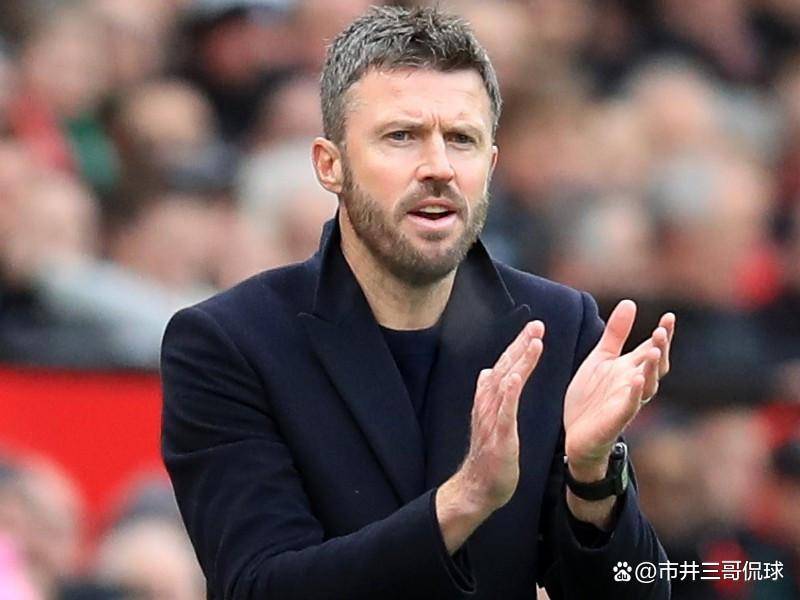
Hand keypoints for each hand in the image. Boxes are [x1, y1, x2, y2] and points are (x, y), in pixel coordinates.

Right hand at [436, 320, 544, 551]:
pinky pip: (503, 411)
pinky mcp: (498, 437)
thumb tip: (487, 373)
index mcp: (489, 400)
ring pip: (504, 384)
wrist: (477, 488)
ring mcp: (491, 420)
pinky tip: (516, 377)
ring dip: (518, 362)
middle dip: (520, 345)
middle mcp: (487, 404)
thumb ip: (491, 396)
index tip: (534, 329)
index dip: (518, 347)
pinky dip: (509, 393)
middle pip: (504, 368)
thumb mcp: (491, 421)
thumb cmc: (489, 456)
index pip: (505, 367)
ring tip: (533, 342)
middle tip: (537, 324)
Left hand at [564, 300, 674, 480]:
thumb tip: (630, 302)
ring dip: (651, 369)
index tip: (669, 316)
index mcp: (631, 368)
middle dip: (660, 349)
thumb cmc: (592, 396)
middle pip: (655, 366)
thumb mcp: (600, 358)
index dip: (663, 334)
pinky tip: (635, 378)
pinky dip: (634, 392)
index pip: (652, 349)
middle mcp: (634, 384)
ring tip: (652, 351)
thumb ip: (615, 333)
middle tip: (661, 332)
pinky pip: (629, 405)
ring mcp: (627, 402)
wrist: (576, 434)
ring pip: (647, 385)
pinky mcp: (616, 419)